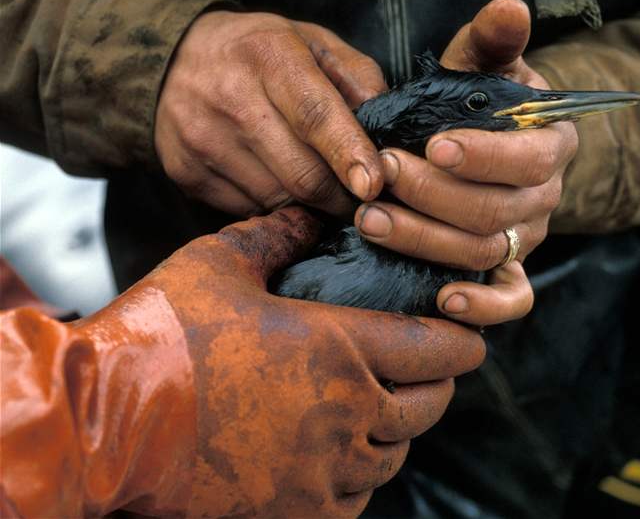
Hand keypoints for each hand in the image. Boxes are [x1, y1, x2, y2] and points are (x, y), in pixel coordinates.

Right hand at [76, 208, 484, 516]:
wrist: (105, 422)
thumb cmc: (163, 333)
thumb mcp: (220, 262)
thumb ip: (276, 235)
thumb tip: (308, 216)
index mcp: (338, 348)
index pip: (436, 349)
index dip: (461, 341)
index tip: (467, 334)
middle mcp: (345, 414)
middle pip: (427, 405)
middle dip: (436, 383)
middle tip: (425, 367)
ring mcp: (322, 471)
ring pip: (393, 454)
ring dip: (397, 429)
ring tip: (381, 407)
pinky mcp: (294, 510)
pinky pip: (354, 498)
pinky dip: (360, 475)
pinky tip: (339, 453)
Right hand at [155, 11, 387, 216]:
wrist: (171, 60)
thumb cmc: (260, 54)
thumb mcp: (312, 43)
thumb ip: (358, 78)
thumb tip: (386, 133)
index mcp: (269, 56)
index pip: (315, 116)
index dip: (348, 155)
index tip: (373, 186)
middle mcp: (230, 98)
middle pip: (301, 173)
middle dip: (341, 197)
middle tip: (359, 198)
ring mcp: (203, 140)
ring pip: (278, 200)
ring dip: (309, 205)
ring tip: (317, 186)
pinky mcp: (186, 173)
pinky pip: (250, 210)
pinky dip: (274, 207)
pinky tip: (276, 182)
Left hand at [354, 0, 576, 324]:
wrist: (486, 142)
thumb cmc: (479, 101)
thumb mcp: (483, 65)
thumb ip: (492, 40)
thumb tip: (508, 6)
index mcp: (551, 144)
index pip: (528, 159)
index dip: (483, 157)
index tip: (432, 145)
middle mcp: (544, 198)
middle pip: (495, 210)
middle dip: (432, 196)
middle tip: (382, 174)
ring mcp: (525, 237)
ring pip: (483, 251)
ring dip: (426, 239)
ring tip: (371, 219)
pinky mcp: (507, 268)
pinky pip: (511, 300)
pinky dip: (484, 307)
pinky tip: (442, 300)